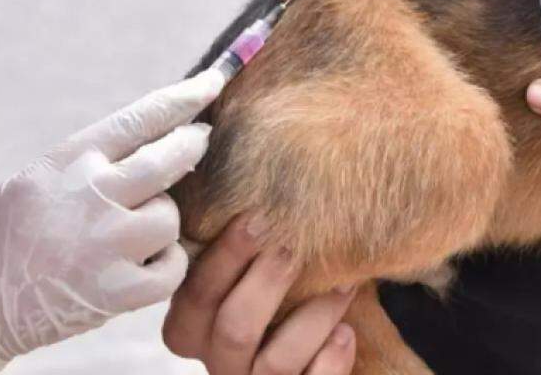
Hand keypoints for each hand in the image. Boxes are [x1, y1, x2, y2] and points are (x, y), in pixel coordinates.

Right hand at [0, 70, 223, 373]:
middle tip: (198, 140)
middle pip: (171, 159)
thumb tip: (167, 138)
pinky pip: (172, 267)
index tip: (214, 82)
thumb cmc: (8, 231)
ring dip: (162, 220)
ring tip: (132, 229)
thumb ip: (98, 159)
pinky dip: (165, 264)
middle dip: (192, 145)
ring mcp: (104, 244)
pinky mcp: (114, 290)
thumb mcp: (41, 175)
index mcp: (70, 160)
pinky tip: (142, 262)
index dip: (185, 98)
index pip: (142, 118)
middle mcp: (91, 196)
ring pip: (170, 216)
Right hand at [164, 215, 355, 374]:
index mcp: (199, 329)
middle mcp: (223, 364)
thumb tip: (273, 182)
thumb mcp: (257, 278)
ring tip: (345, 284)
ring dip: (314, 317)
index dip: (222, 257)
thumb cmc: (284, 301)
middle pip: (232, 328)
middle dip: (267, 281)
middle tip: (295, 244)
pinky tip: (346, 333)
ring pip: (275, 362)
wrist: (311, 357)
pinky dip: (330, 360)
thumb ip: (252, 246)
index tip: (257, 215)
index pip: (194, 297)